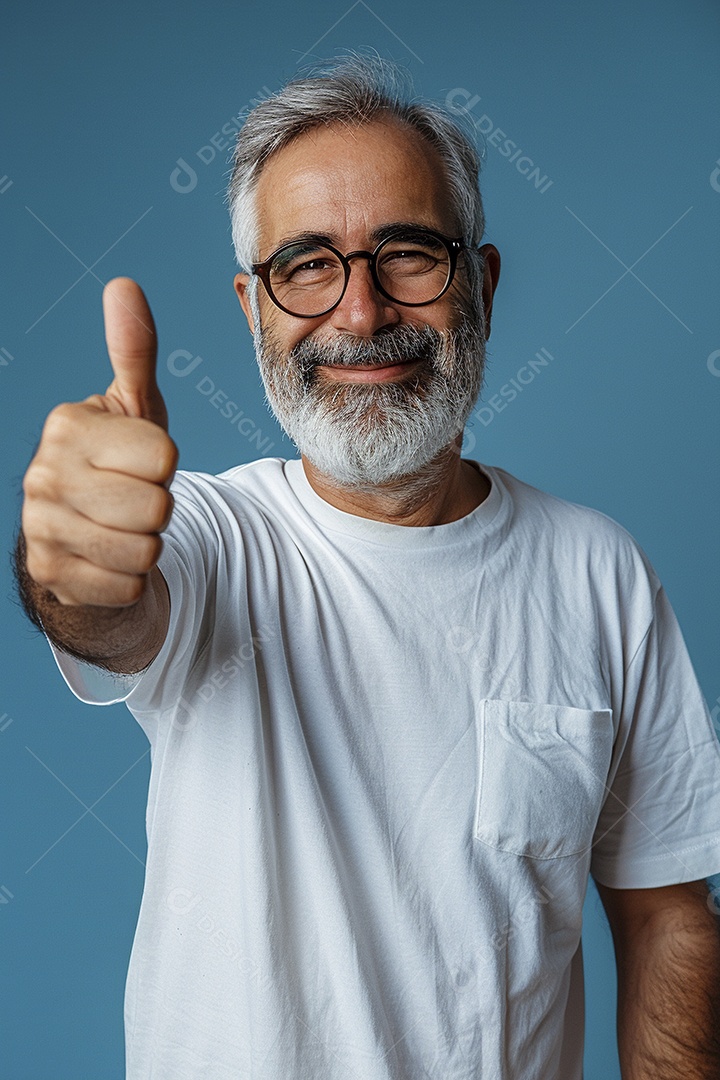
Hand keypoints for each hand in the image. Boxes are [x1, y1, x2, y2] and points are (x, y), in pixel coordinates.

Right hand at [21, 278, 178, 606]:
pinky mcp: (50, 575)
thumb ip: (133, 352)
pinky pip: (129, 586)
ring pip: (146, 550)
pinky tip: (109, 560)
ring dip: (146, 545)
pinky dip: (131, 580)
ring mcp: (41, 528)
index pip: (164, 456)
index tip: (139, 465)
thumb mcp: (133, 409)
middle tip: (132, 501)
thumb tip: (124, 286)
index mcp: (67, 426)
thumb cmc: (117, 466)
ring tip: (122, 529)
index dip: (165, 466)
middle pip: (157, 505)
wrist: (84, 540)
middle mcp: (42, 475)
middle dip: (159, 508)